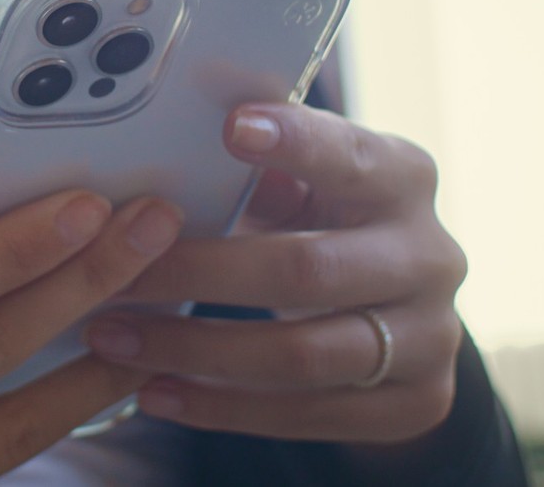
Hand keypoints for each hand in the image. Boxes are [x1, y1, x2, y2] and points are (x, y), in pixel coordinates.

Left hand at [84, 103, 466, 444]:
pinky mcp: (417, 404)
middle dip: (197, 274)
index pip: (349, 156)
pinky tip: (153, 391)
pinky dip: (220, 407)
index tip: (231, 128)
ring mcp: (430, 337)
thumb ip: (254, 175)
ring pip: (301, 357)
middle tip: (114, 275)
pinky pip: (305, 415)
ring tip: (112, 339)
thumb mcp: (305, 185)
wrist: (400, 310)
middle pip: (306, 270)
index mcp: (401, 178)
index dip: (295, 144)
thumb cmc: (322, 222)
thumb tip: (164, 165)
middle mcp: (431, 256)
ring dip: (193, 350)